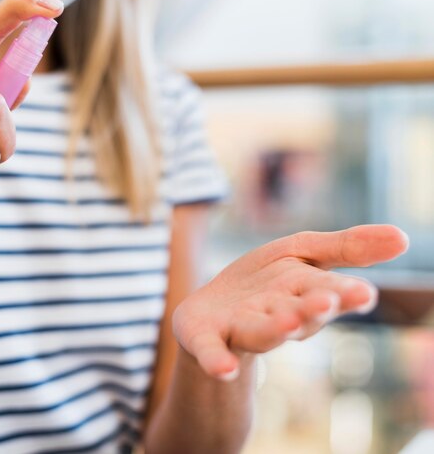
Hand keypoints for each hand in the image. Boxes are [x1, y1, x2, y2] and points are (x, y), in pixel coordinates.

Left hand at [172, 225, 409, 379]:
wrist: (210, 311)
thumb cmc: (264, 285)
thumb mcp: (300, 254)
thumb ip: (346, 248)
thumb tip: (403, 237)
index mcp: (302, 294)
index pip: (329, 292)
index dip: (344, 294)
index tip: (362, 293)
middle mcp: (276, 315)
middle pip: (298, 314)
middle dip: (312, 308)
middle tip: (329, 300)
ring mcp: (240, 328)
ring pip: (261, 332)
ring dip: (275, 328)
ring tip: (288, 322)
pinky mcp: (206, 337)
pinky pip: (211, 351)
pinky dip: (217, 361)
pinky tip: (224, 371)